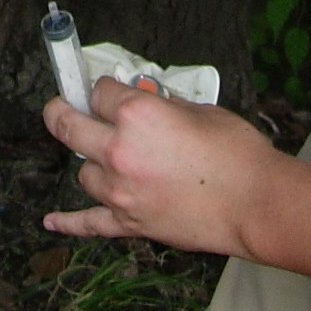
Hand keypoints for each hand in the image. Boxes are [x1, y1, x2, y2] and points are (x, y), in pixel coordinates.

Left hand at [41, 77, 280, 257]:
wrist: (258, 203)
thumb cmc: (238, 153)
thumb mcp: (198, 109)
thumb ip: (162, 105)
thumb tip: (145, 102)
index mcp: (137, 113)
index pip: (98, 91)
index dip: (104, 88)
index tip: (107, 90)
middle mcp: (120, 150)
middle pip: (68, 126)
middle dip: (61, 111)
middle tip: (62, 106)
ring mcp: (121, 191)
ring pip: (82, 172)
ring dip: (93, 163)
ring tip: (114, 161)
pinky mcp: (131, 223)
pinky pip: (89, 223)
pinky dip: (68, 222)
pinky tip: (51, 221)